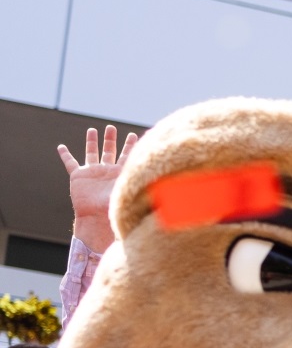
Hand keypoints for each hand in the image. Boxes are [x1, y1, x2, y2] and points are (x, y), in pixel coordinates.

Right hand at [59, 125, 136, 251]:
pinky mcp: (78, 176)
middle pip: (110, 151)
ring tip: (93, 130)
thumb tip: (175, 189)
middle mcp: (107, 171)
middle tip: (111, 127)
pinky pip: (70, 163)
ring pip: (91, 153)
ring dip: (92, 142)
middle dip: (111, 139)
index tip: (134, 134)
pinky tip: (61, 147)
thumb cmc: (116, 209)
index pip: (127, 156)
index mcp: (120, 174)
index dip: (130, 146)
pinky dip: (65, 155)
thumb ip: (147, 188)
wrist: (97, 219)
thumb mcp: (132, 195)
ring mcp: (92, 173)